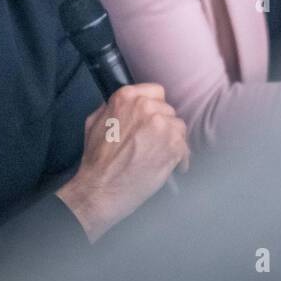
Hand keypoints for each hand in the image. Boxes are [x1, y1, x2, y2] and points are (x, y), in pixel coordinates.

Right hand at [56, 84, 189, 241]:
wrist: (101, 189)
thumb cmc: (95, 160)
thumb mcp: (94, 122)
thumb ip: (113, 107)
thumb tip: (127, 104)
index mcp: (127, 97)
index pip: (156, 92)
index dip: (155, 107)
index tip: (153, 119)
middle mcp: (146, 107)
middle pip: (168, 111)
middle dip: (163, 126)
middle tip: (155, 143)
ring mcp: (162, 125)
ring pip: (179, 127)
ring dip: (173, 140)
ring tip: (162, 155)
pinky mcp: (174, 146)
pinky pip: (185, 147)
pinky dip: (181, 158)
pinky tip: (172, 167)